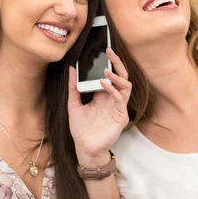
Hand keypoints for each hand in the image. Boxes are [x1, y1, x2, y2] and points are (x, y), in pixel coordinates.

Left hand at [68, 48, 131, 165]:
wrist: (84, 148)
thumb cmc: (80, 129)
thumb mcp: (73, 104)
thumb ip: (73, 87)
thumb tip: (71, 69)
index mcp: (104, 95)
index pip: (112, 75)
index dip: (110, 62)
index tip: (105, 50)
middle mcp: (113, 99)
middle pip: (122, 77)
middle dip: (118, 63)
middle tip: (110, 51)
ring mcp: (119, 107)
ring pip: (126, 86)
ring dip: (117, 76)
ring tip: (106, 70)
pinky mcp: (121, 117)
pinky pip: (121, 100)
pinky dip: (113, 90)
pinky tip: (104, 84)